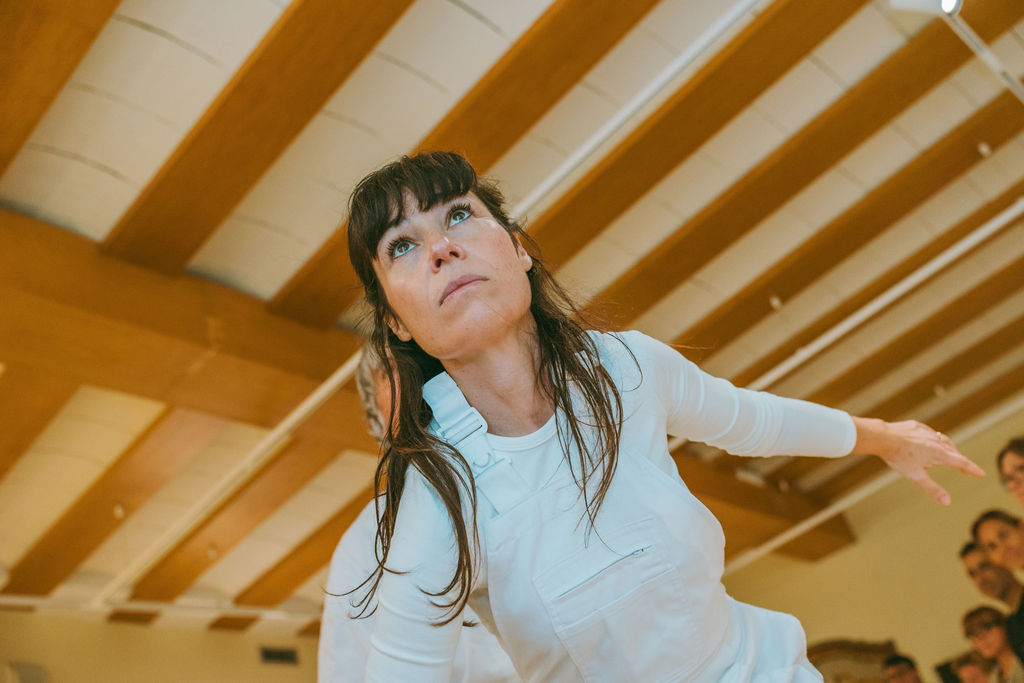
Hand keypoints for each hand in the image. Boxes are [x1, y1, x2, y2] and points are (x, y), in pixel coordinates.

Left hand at [852, 417, 984, 504]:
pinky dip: (934, 440)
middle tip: (965, 470)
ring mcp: (926, 431)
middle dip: (960, 461)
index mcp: (939, 453)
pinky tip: (930, 442)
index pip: (961, 462)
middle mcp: (936, 440)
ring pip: (943, 440)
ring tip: (949, 456)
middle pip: (954, 451)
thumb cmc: (898, 457)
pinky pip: (930, 433)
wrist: (882, 437)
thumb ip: (932, 488)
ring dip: (948, 449)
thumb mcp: (916, 476)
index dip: (972, 469)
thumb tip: (947, 502)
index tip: (981, 473)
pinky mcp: (916, 426)